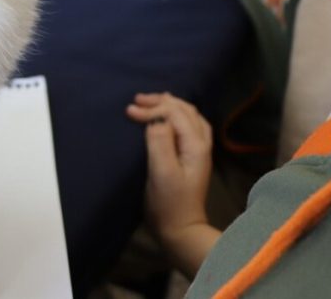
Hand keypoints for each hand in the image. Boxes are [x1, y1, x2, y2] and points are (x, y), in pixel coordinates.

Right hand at [126, 93, 212, 246]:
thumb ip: (160, 142)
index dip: (152, 109)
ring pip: (188, 116)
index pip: (175, 114)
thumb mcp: (162, 172)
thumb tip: (155, 121)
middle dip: (161, 102)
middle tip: (137, 100)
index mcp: (195, 145)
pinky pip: (188, 126)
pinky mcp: (192, 157)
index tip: (129, 112)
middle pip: (185, 110)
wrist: (181, 229)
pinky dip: (175, 115)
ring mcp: (199, 151)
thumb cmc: (169, 202)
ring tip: (149, 103)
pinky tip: (166, 118)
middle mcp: (201, 144)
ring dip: (169, 106)